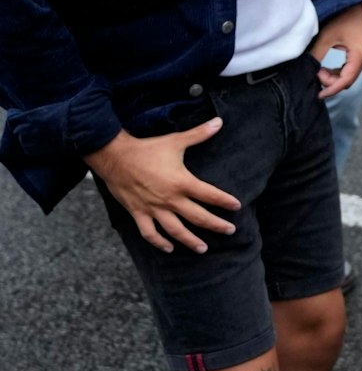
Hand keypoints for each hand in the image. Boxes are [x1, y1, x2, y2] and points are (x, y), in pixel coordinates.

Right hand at [83, 122, 240, 253]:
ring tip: (203, 248)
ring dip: (190, 241)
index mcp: (182, 182)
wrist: (115, 157)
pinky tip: (169, 249)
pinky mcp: (138, 213)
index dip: (224, 201)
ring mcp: (153, 208)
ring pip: (175, 230)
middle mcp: (169, 199)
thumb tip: (219, 121)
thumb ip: (199, 134)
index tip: (237, 207)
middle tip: (230, 231)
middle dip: (215, 225)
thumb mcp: (175, 141)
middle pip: (197, 217)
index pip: (209, 195)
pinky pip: (149, 233)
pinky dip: (159, 243)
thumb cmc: (147, 149)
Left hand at [310, 3, 361, 98]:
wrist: (353, 5)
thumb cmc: (342, 17)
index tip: (318, 94)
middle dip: (330, 82)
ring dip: (332, 78)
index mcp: (359, 55)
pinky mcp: (359, 55)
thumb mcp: (326, 36)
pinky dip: (336, 73)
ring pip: (347, 77)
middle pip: (347, 80)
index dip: (331, 89)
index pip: (346, 80)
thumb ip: (317, 55)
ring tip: (318, 70)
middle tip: (314, 72)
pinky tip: (324, 69)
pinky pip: (348, 70)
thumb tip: (307, 70)